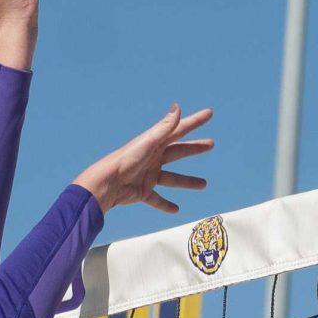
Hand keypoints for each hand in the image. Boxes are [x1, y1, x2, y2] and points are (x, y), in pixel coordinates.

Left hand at [73, 105, 214, 214]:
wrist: (107, 184)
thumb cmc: (126, 160)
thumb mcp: (148, 143)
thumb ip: (164, 127)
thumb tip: (178, 107)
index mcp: (155, 143)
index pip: (179, 129)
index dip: (195, 121)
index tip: (209, 113)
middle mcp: (153, 158)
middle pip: (178, 152)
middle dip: (194, 149)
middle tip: (211, 144)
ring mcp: (148, 175)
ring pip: (172, 178)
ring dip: (187, 181)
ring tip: (204, 184)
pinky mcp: (142, 191)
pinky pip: (156, 199)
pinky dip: (165, 204)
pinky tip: (175, 210)